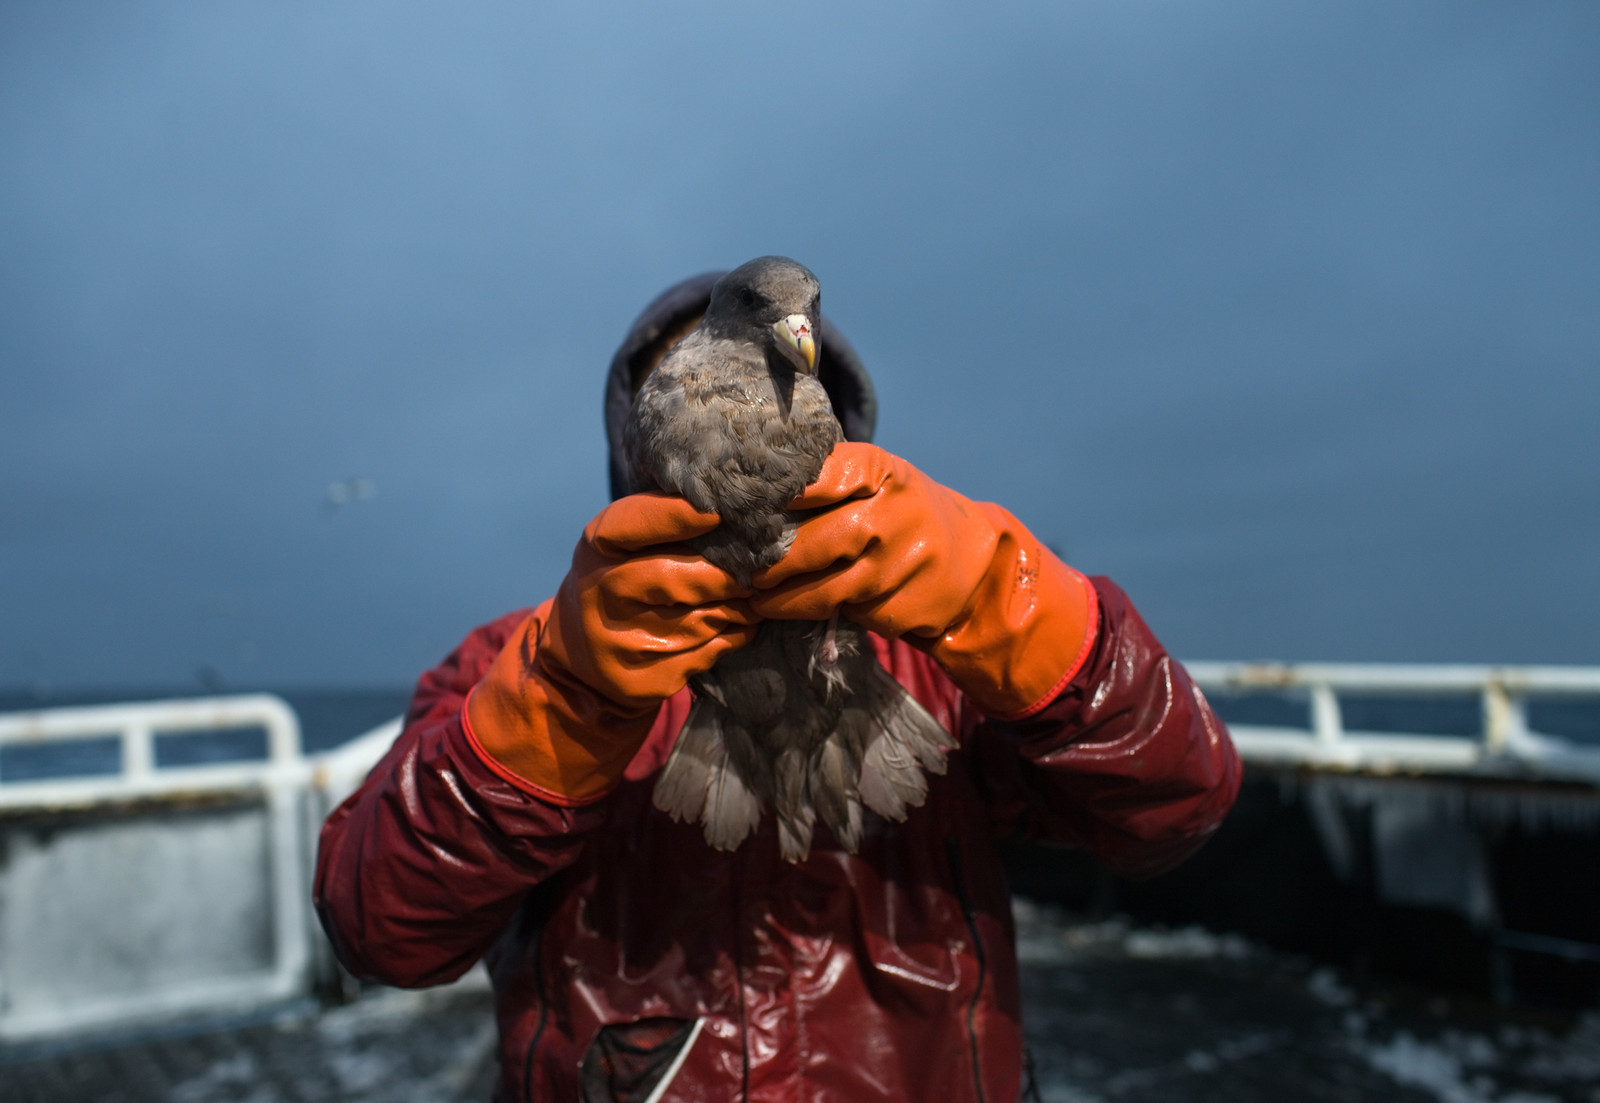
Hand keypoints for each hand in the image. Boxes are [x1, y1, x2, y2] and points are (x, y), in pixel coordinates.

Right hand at [545, 494, 757, 706]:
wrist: (583, 652)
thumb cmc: (621, 576)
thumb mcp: (624, 542)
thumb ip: (665, 519)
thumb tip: (732, 503)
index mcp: (597, 548)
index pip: (631, 525)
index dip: (674, 517)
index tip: (716, 513)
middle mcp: (603, 594)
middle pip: (678, 579)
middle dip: (727, 574)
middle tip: (761, 563)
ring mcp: (621, 643)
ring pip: (704, 619)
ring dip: (739, 606)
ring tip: (754, 593)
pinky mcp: (644, 680)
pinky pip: (709, 652)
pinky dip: (734, 635)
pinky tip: (740, 622)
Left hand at [749, 445, 997, 639]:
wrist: (973, 561)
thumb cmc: (904, 511)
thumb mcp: (879, 480)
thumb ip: (827, 481)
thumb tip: (749, 496)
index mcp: (880, 473)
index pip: (813, 478)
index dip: (771, 496)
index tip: (737, 508)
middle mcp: (891, 516)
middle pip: (812, 542)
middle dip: (769, 559)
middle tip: (741, 565)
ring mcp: (898, 567)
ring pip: (822, 590)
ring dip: (780, 598)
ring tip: (756, 595)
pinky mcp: (898, 609)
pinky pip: (844, 614)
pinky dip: (815, 614)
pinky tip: (793, 609)